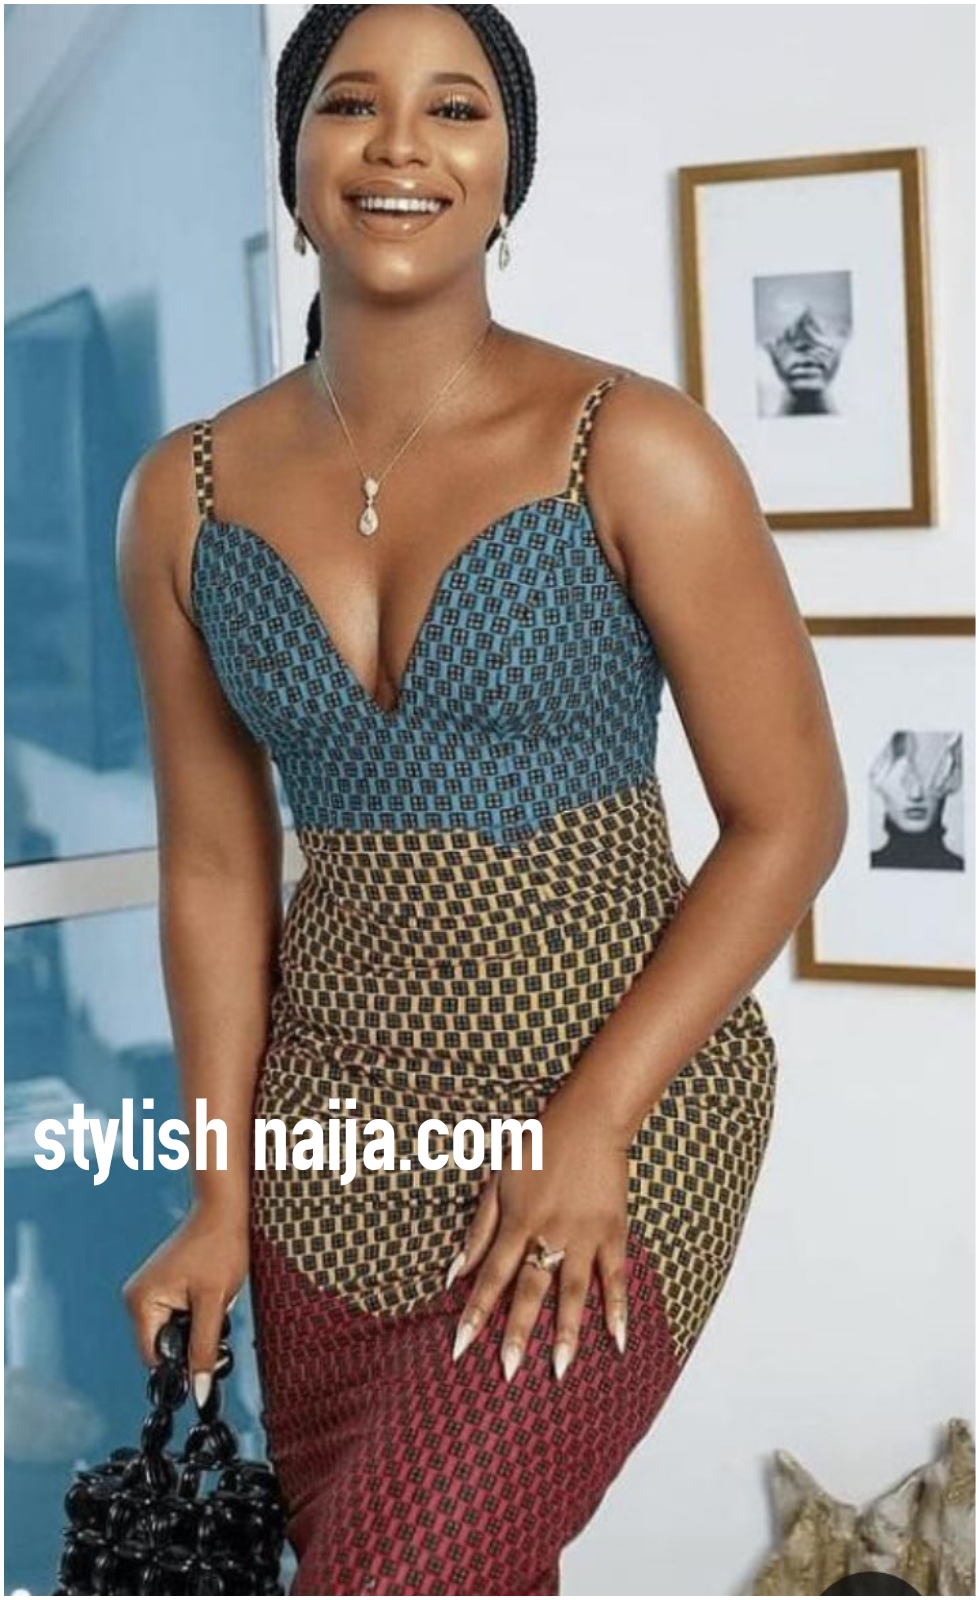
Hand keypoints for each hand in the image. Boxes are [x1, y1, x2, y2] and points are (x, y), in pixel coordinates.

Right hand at [122, 1200, 247, 1406]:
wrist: (224, 1210)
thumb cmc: (219, 1248)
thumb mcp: (214, 1302)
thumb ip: (204, 1348)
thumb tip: (199, 1391)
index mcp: (141, 1303)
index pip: (155, 1357)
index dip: (181, 1366)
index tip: (209, 1360)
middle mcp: (136, 1298)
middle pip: (164, 1345)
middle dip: (191, 1340)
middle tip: (217, 1317)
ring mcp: (147, 1291)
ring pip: (173, 1331)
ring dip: (196, 1326)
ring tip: (213, 1299)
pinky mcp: (161, 1286)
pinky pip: (176, 1315)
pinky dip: (195, 1313)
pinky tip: (209, 1294)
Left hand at [446, 1086, 630, 1382]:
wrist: (590, 1119)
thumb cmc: (538, 1145)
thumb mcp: (498, 1179)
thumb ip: (479, 1227)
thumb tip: (454, 1270)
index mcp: (517, 1221)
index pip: (491, 1276)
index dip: (475, 1312)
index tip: (460, 1348)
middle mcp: (549, 1232)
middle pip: (531, 1290)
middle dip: (517, 1333)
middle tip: (508, 1373)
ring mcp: (584, 1235)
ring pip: (573, 1291)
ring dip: (567, 1332)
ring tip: (561, 1371)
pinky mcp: (613, 1232)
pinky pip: (615, 1276)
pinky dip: (617, 1308)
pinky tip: (616, 1340)